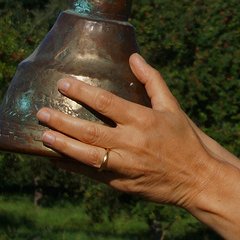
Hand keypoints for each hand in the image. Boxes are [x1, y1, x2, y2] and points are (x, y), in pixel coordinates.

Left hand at [36, 54, 219, 209]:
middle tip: (41, 112)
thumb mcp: (171, 107)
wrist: (198, 179)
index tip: (62, 83)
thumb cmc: (184, 140)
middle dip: (62, 121)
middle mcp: (131, 143)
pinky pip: (91, 174)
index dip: (82, 93)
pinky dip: (72, 166)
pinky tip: (56, 158)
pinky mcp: (121, 183)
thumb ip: (152, 80)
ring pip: (86, 155)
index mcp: (143, 120)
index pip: (106, 103)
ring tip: (44, 136)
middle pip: (90, 131)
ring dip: (62, 145)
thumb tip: (134, 56)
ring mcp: (125, 166)